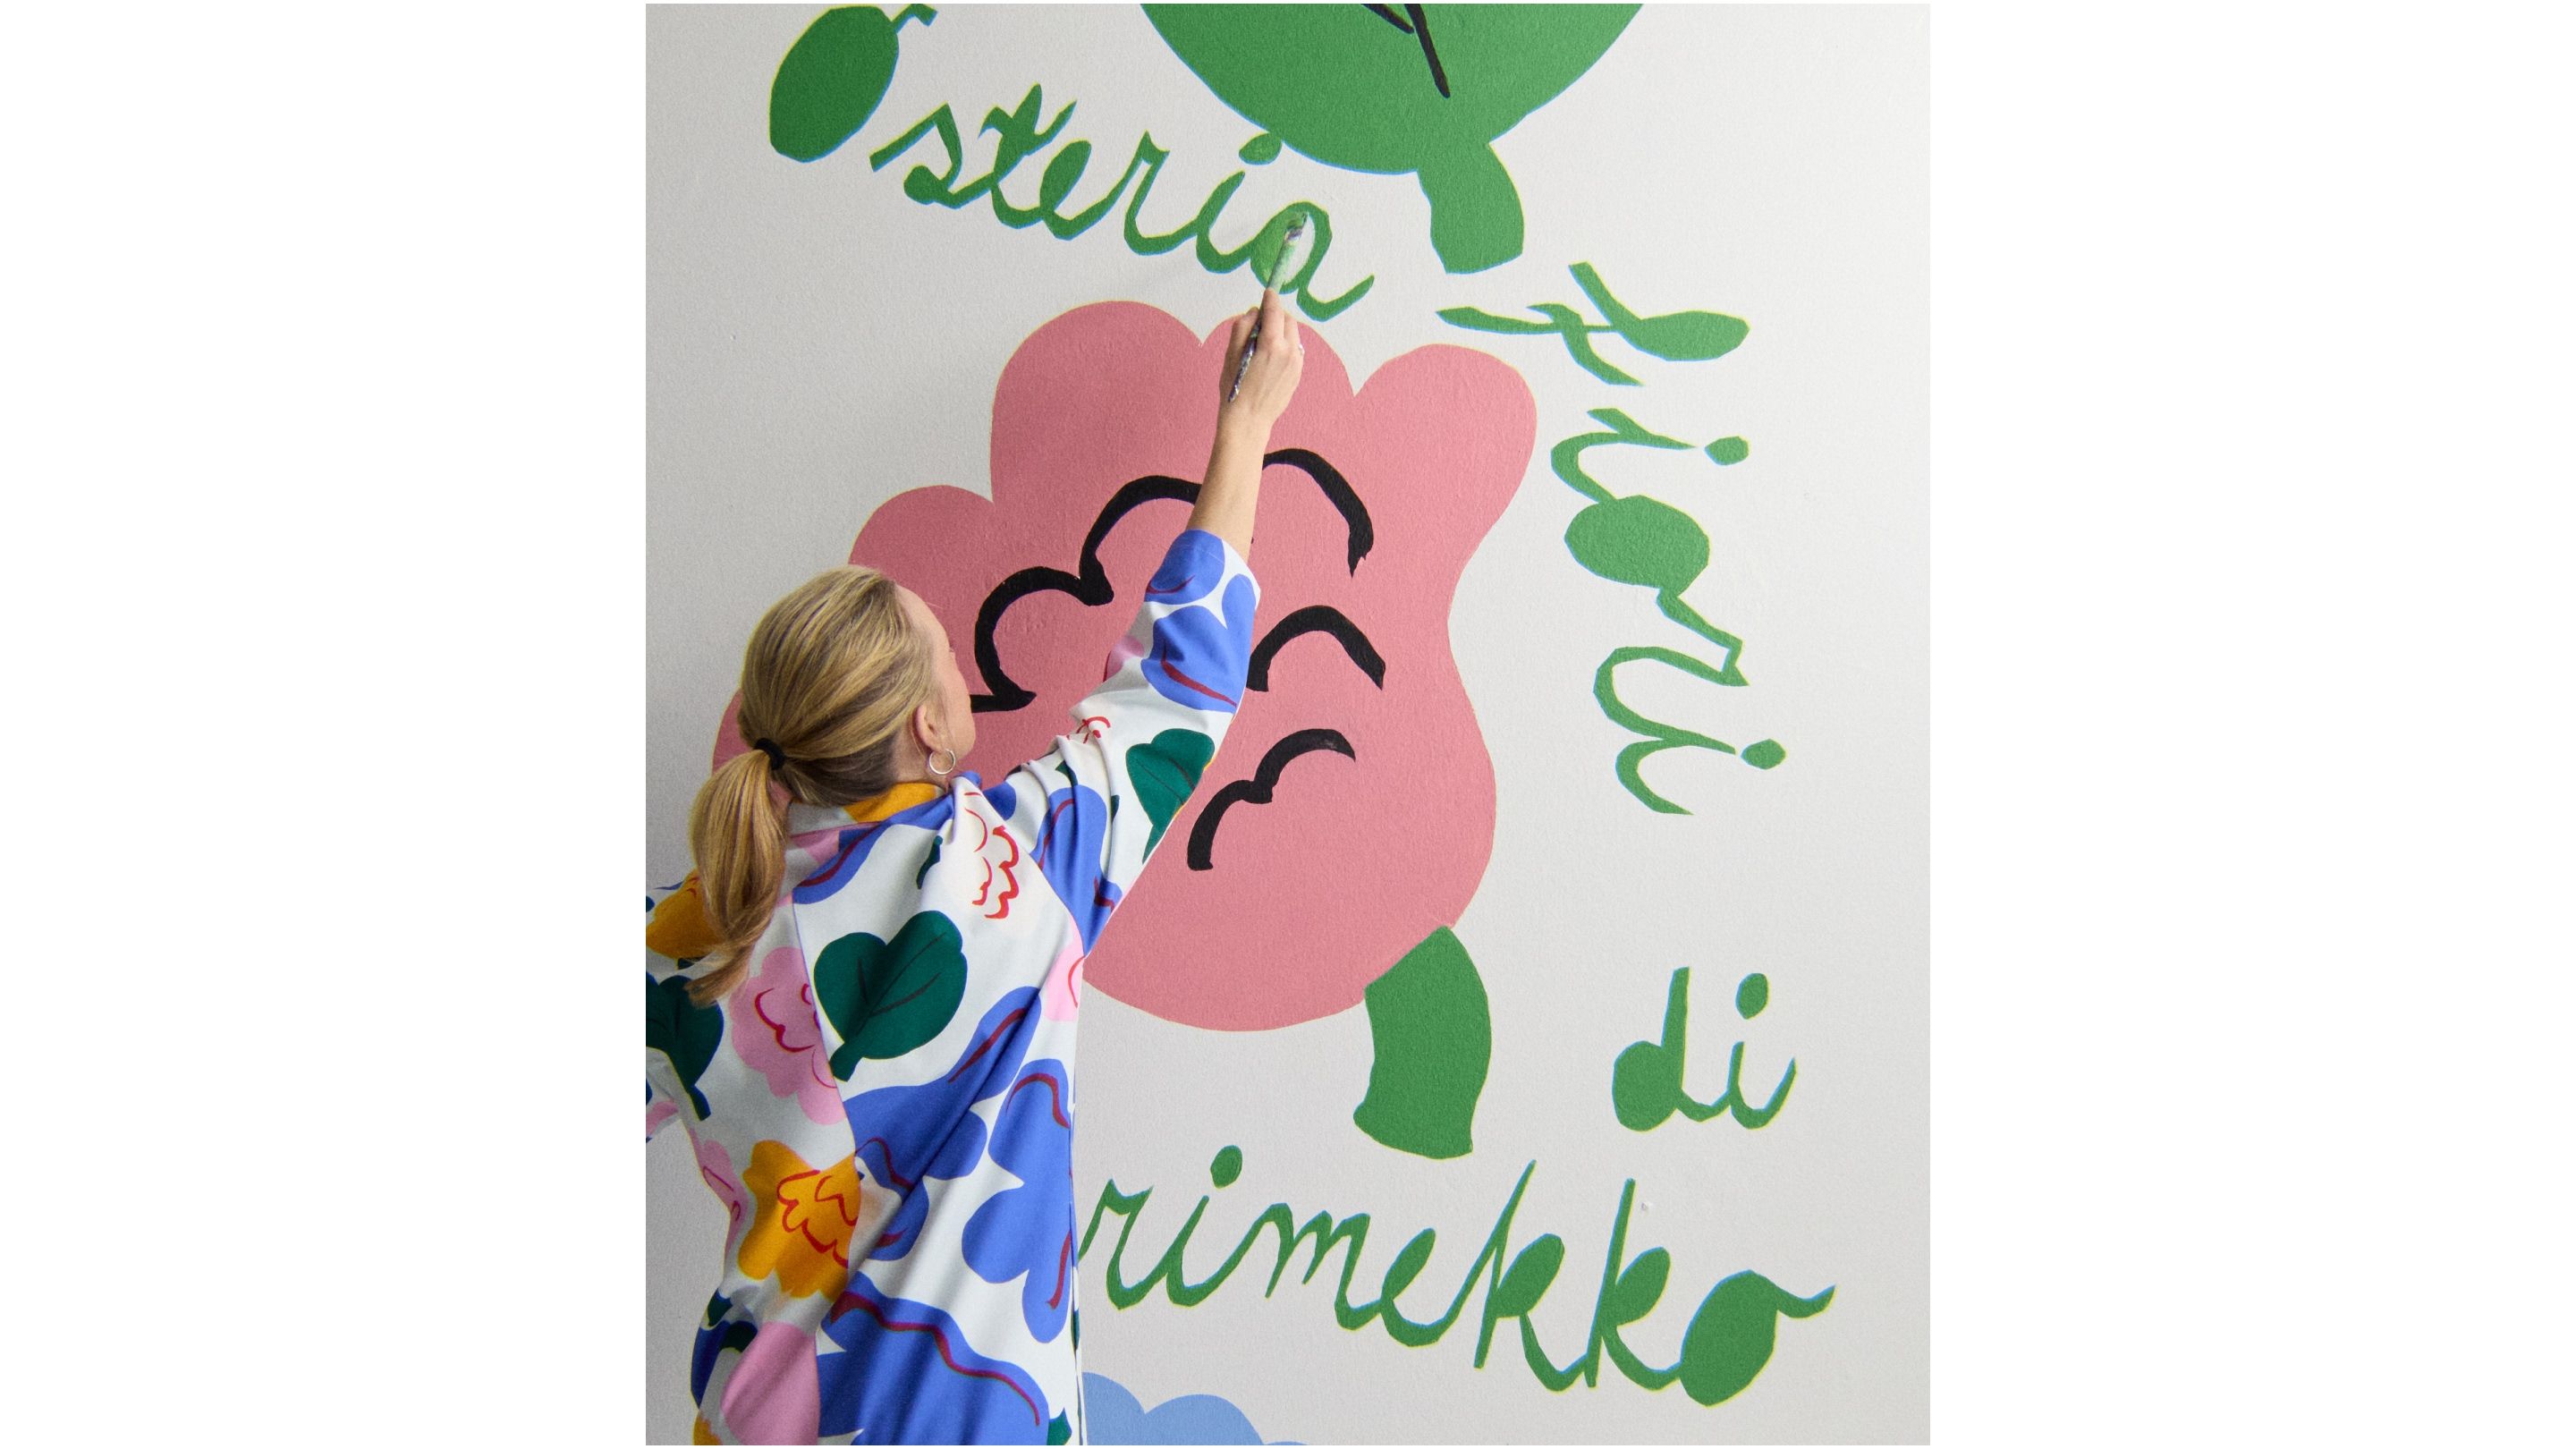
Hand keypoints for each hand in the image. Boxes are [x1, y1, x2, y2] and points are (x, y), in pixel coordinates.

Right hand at [1216, 288, 1303, 433]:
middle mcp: (1289, 352)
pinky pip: (1295, 350)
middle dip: (1276, 315)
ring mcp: (1296, 364)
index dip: (1270, 298)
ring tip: (1263, 341)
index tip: (1267, 291)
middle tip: (1260, 321)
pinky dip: (1285, 345)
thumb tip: (1254, 312)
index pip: (1275, 311)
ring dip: (1282, 330)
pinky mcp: (1298, 374)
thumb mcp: (1231, 354)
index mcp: (1271, 344)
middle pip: (1288, 320)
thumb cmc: (1235, 388)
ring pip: (1294, 335)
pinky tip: (1270, 357)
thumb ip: (1243, 327)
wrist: (1248, 421)